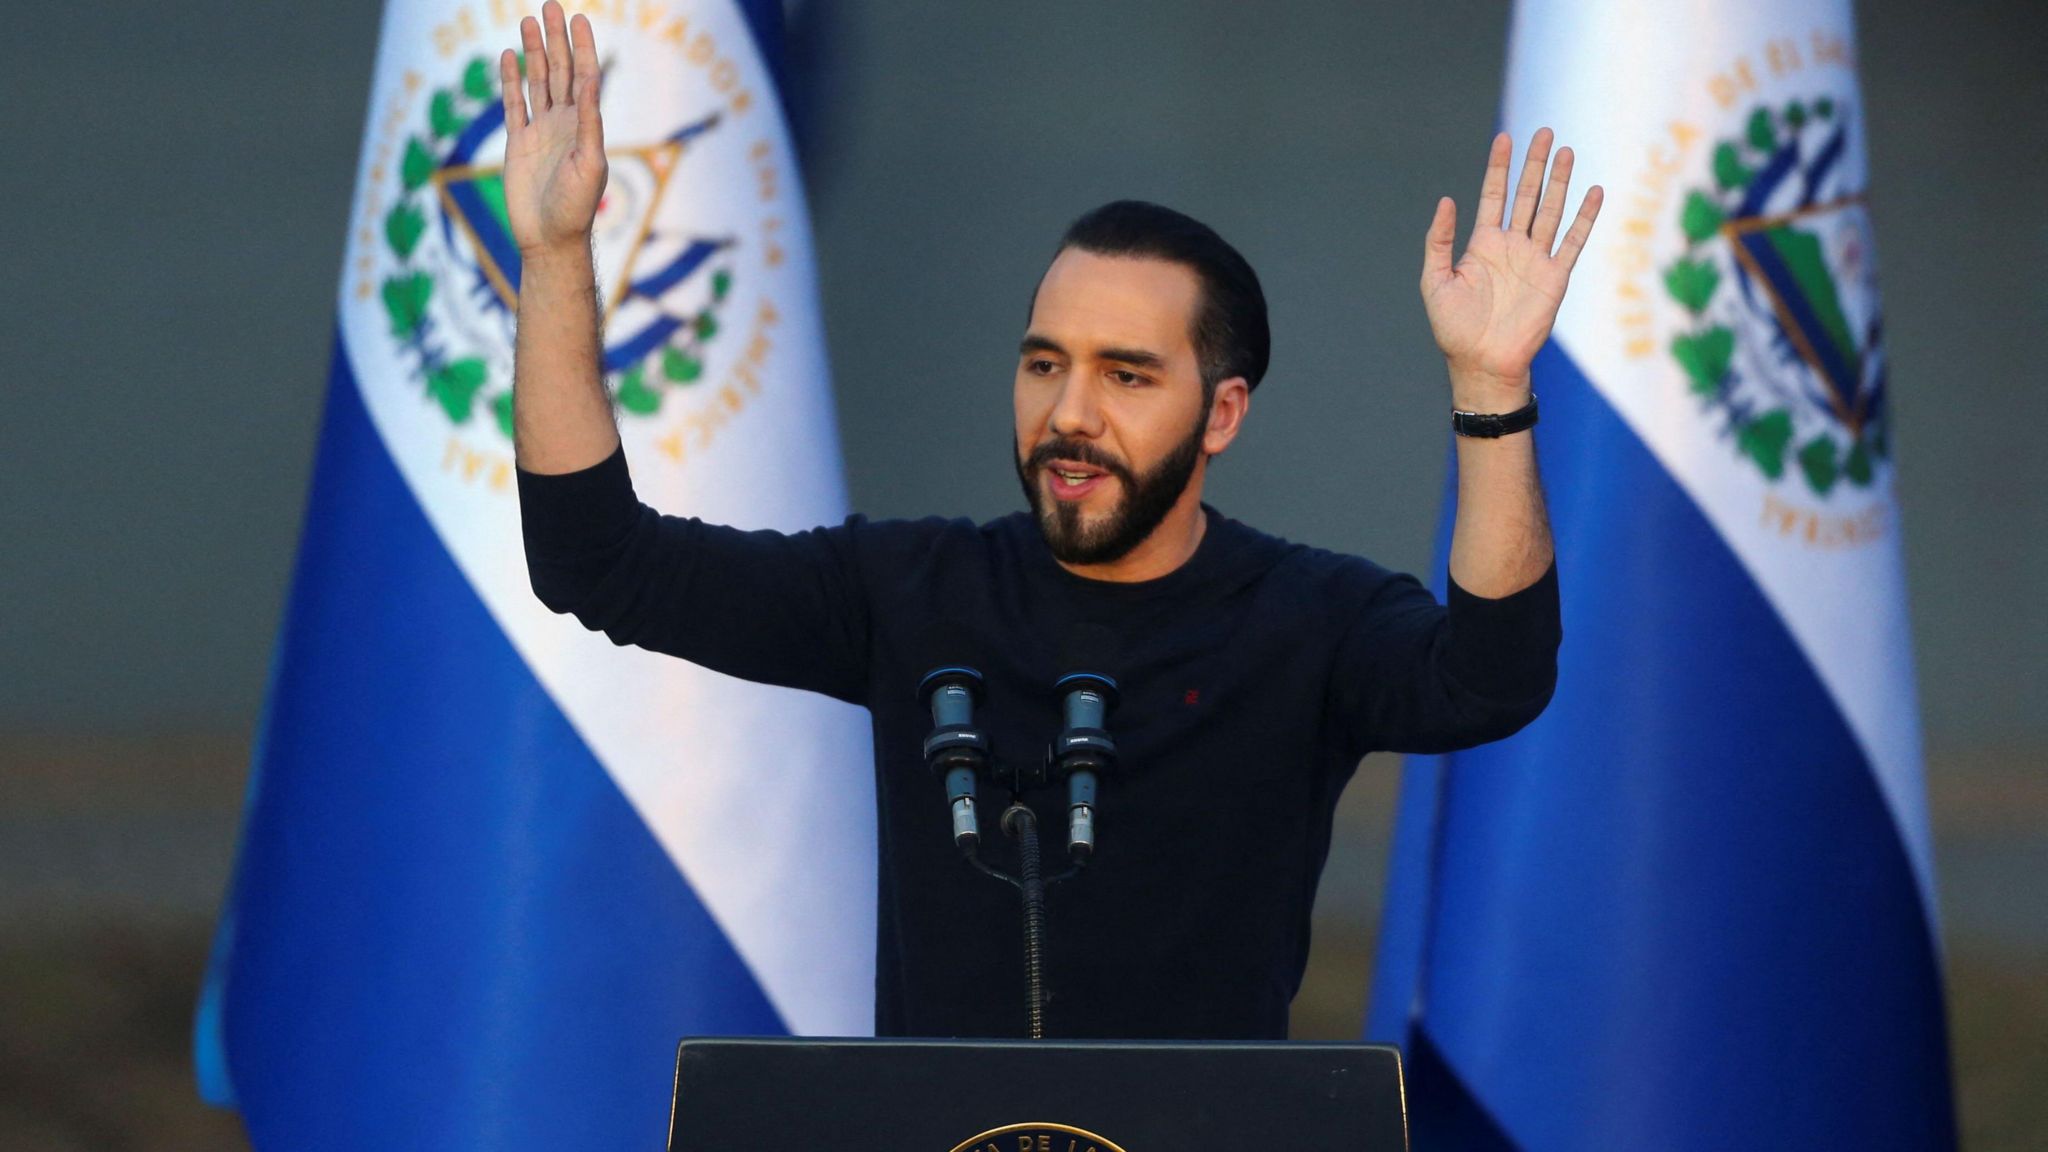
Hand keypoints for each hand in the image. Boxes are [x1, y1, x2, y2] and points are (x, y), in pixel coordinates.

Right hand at [500, 1, 606, 258]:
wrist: (550, 239)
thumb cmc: (576, 207)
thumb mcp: (590, 162)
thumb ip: (588, 121)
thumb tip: (590, 80)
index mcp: (585, 126)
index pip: (585, 77)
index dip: (583, 48)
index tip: (579, 19)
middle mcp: (564, 123)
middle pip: (560, 71)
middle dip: (557, 39)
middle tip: (551, 6)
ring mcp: (540, 131)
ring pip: (537, 81)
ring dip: (535, 52)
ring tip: (529, 21)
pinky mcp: (518, 143)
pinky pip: (514, 104)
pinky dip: (511, 81)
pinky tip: (510, 57)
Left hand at [1420, 129, 1601, 405]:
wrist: (1482, 362)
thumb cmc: (1454, 328)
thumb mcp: (1435, 280)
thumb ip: (1438, 240)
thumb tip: (1446, 200)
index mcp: (1482, 244)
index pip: (1494, 195)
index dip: (1499, 167)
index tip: (1505, 138)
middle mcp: (1511, 246)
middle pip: (1526, 195)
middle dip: (1534, 164)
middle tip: (1544, 132)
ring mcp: (1535, 260)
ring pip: (1550, 211)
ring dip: (1559, 182)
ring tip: (1567, 151)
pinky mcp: (1555, 277)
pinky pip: (1573, 242)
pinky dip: (1584, 217)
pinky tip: (1594, 192)